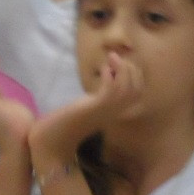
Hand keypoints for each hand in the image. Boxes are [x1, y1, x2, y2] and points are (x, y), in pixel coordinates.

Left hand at [27, 53, 142, 162]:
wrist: (55, 137)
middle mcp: (117, 112)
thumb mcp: (89, 103)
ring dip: (122, 68)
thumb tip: (108, 74)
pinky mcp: (97, 107)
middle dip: (131, 69)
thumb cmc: (69, 120)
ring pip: (128, 88)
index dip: (134, 74)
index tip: (120, 62)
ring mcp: (108, 110)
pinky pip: (112, 89)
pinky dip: (110, 75)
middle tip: (116, 58)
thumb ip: (100, 94)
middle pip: (137, 89)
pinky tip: (102, 69)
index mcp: (117, 111)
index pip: (138, 91)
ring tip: (111, 57)